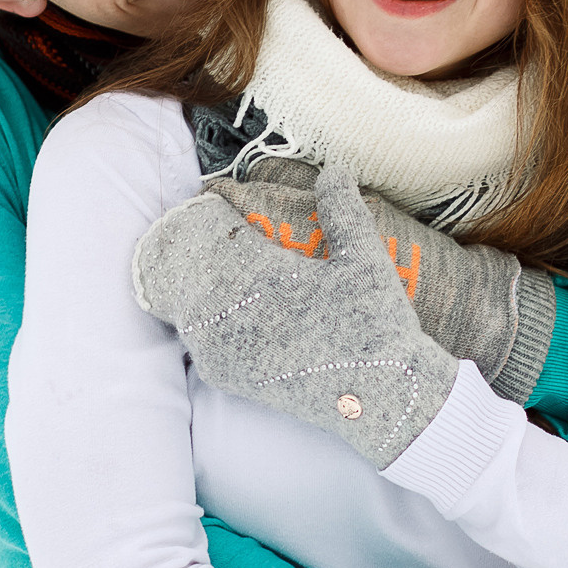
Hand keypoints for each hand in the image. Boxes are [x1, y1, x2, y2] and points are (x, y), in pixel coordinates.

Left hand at [132, 166, 460, 468]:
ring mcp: (224, 350)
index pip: (211, 235)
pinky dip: (197, 317)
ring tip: (209, 264)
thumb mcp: (366, 260)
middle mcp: (232, 315)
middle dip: (196, 248)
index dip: (208, 216)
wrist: (381, 399)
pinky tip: (215, 306)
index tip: (213, 203)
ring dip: (194, 283)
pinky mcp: (228, 377)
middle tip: (205, 230)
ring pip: (186, 304)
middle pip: (189, 269)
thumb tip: (333, 168)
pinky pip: (194, 338)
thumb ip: (342, 210)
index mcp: (259, 277)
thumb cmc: (376, 326)